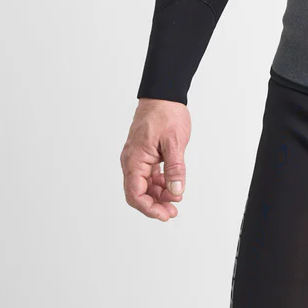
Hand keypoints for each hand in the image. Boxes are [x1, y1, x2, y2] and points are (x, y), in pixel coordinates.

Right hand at [120, 98, 190, 221]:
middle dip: (155, 204)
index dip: (149, 208)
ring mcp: (136, 157)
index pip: (135, 194)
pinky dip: (158, 182)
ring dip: (158, 194)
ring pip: (143, 184)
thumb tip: (176, 191)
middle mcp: (131, 160)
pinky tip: (171, 185)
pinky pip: (147, 174)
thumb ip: (175, 168)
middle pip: (138, 192)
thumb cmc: (166, 113)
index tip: (165, 214)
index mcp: (135, 159)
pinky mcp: (143, 153)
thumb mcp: (174, 142)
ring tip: (175, 199)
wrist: (163, 94)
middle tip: (173, 211)